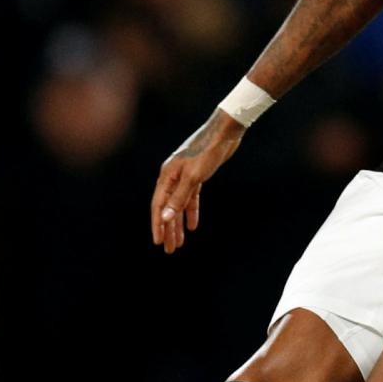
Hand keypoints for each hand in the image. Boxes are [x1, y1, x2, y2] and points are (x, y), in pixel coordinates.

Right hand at [150, 110, 244, 252]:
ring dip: (178, 223)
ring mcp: (184, 176)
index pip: (159, 206)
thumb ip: (179, 198)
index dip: (158, 225)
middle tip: (169, 249)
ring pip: (178, 205)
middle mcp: (172, 177)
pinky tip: (193, 225)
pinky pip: (190, 198)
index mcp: (166, 176)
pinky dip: (191, 211)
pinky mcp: (196, 176)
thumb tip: (165, 218)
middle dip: (168, 229)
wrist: (224, 132)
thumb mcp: (194, 177)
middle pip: (167, 208)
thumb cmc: (207, 152)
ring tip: (180, 242)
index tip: (158, 242)